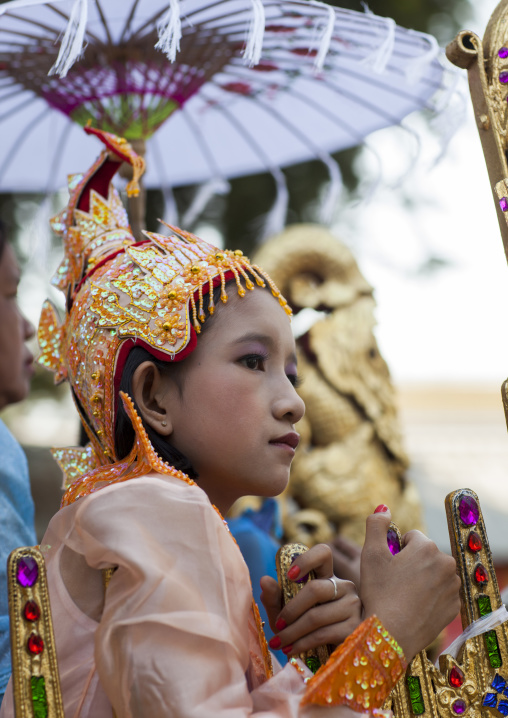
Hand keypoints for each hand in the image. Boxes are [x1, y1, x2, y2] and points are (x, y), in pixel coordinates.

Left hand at [260, 544, 361, 656]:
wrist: (324, 659)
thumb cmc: (302, 630)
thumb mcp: (284, 614)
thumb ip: (273, 598)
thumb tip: (265, 580)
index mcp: (327, 577)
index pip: (323, 553)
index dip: (306, 560)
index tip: (289, 576)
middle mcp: (344, 587)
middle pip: (315, 589)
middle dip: (291, 609)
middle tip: (278, 624)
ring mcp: (353, 607)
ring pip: (317, 615)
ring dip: (292, 632)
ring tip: (278, 642)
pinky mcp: (355, 629)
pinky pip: (323, 634)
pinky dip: (302, 643)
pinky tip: (290, 649)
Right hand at [360, 506, 460, 661]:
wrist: (390, 634)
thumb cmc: (379, 592)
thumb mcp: (370, 554)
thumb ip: (376, 524)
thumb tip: (384, 507)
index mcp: (427, 547)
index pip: (411, 537)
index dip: (396, 550)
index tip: (388, 567)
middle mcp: (446, 563)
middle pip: (424, 554)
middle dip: (411, 562)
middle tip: (395, 582)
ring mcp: (453, 586)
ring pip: (433, 573)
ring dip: (421, 578)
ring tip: (404, 595)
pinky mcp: (455, 606)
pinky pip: (441, 592)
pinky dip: (430, 596)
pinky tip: (414, 606)